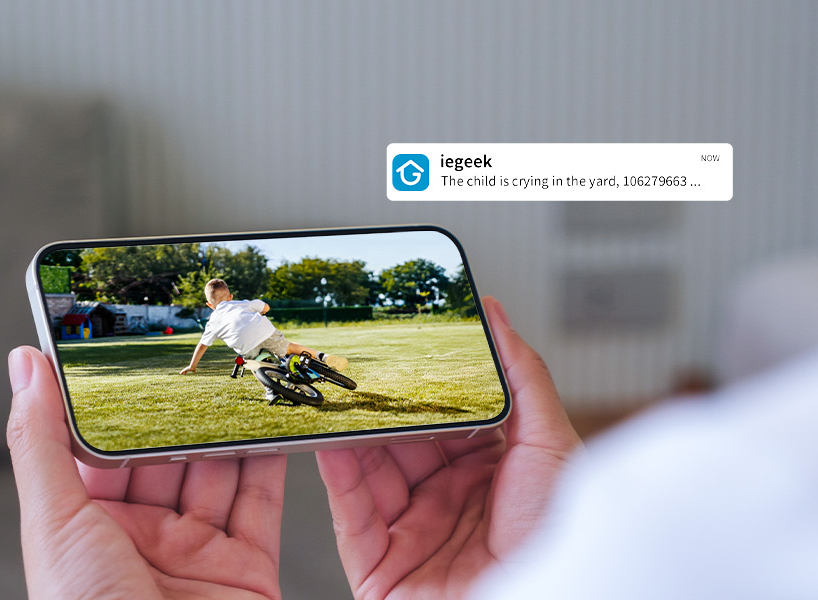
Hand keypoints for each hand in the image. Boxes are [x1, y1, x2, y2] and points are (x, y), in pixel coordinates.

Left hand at [8, 346, 286, 598]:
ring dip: (228, 426)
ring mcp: (195, 557)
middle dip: (179, 408)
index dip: (111, 401)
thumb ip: (41, 442)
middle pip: (163, 456)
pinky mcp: (245, 571)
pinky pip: (261, 506)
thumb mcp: (54, 525)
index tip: (122, 348)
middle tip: (198, 349)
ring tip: (241, 371)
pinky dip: (272, 463)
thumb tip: (24, 367)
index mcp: (83, 532)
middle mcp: (139, 543)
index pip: (97, 449)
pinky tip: (274, 423)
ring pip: (216, 472)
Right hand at [316, 297, 580, 598]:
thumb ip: (523, 376)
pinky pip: (349, 514)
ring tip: (332, 393)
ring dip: (349, 432)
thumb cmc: (558, 544)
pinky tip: (324, 440)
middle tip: (355, 365)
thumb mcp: (552, 445)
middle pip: (401, 442)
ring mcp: (413, 534)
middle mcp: (450, 503)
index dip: (425, 385)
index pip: (447, 418)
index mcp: (492, 476)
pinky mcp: (379, 565)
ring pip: (368, 471)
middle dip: (379, 405)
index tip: (403, 347)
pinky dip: (333, 475)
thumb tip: (498, 316)